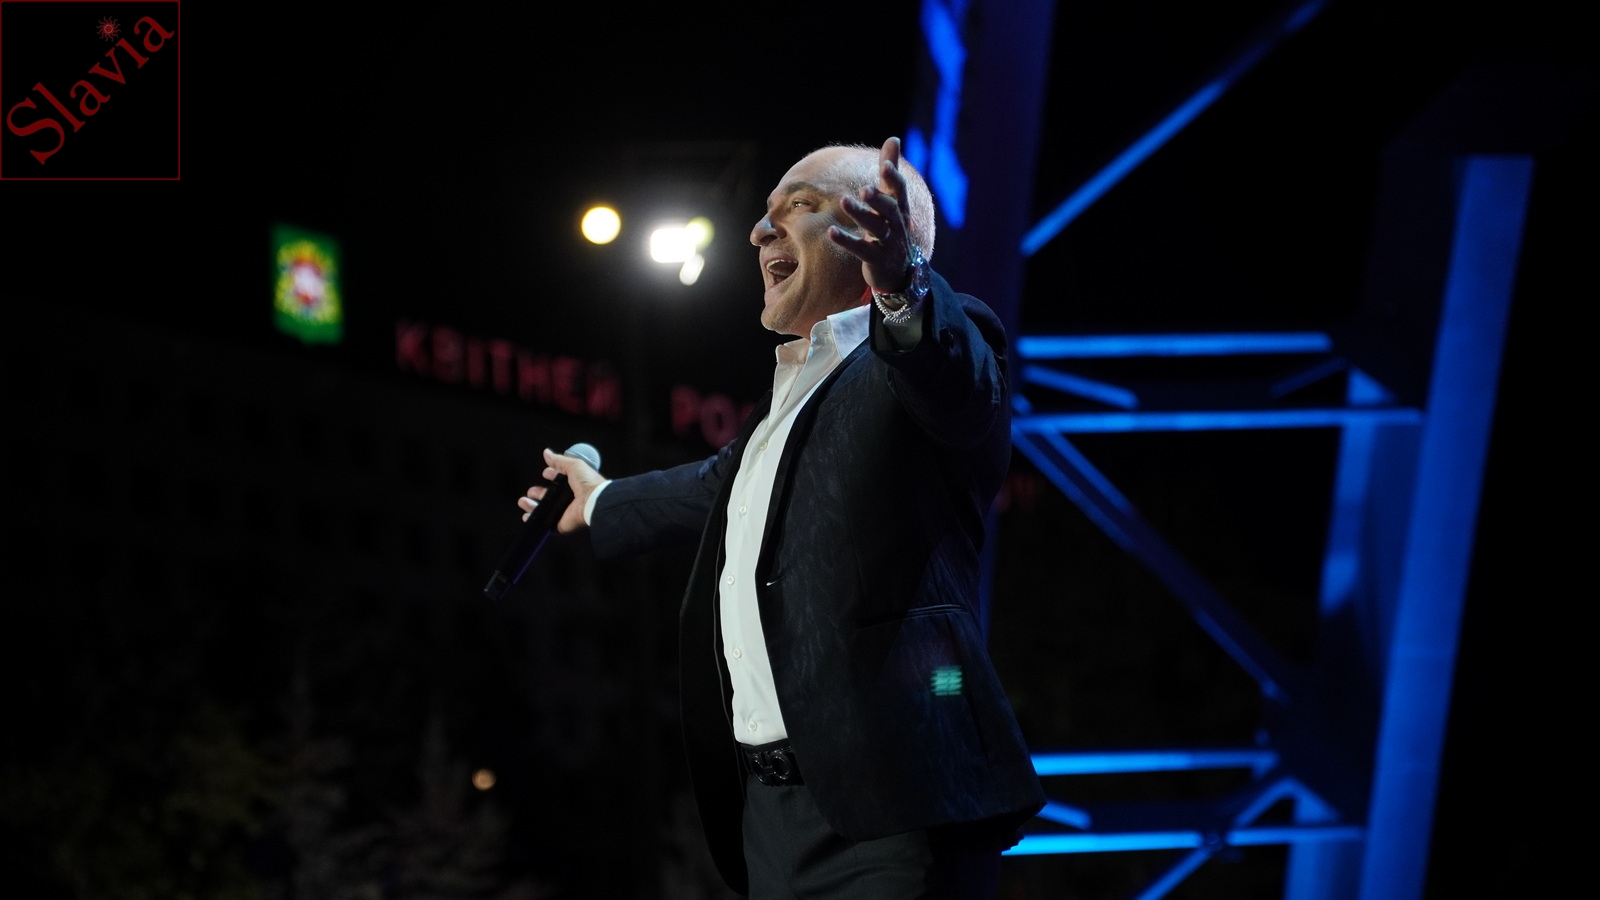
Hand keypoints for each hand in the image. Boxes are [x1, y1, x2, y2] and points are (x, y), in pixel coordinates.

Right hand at [516, 447, 605, 532]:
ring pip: (545, 510)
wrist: (594, 501)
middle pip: (550, 496)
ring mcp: (564, 511)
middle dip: (539, 492)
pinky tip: (527, 516)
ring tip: (523, 501)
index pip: (560, 480)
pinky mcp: (561, 523)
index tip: (545, 473)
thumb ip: (559, 461)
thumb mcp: (574, 465)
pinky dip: (536, 520)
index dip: (551, 475)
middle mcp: (570, 498)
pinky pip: (546, 523)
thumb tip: (547, 453)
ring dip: (532, 506)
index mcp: (575, 484)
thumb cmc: (588, 482)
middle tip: (531, 491)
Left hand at [829, 136, 914, 293]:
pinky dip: (847, 241)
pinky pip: (862, 250)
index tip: (884, 165)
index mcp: (900, 208)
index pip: (900, 191)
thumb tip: (894, 138)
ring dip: (860, 214)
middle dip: (878, 199)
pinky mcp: (877, 260)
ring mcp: (889, 243)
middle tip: (864, 189)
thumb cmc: (893, 229)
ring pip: (876, 228)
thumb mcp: (894, 201)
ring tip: (844, 200)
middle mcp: (897, 225)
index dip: (893, 178)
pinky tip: (830, 231)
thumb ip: (890, 172)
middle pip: (890, 210)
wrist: (900, 272)